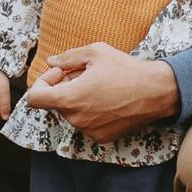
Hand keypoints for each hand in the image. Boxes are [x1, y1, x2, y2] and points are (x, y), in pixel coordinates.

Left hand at [22, 43, 178, 142]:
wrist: (156, 92)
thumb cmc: (126, 69)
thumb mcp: (95, 53)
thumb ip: (68, 57)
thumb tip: (51, 61)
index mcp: (70, 98)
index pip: (34, 98)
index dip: (42, 83)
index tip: (60, 74)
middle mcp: (76, 119)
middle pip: (55, 103)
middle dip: (64, 87)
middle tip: (84, 74)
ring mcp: (89, 131)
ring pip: (72, 113)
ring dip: (77, 99)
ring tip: (99, 86)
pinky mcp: (101, 138)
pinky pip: (86, 123)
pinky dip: (90, 111)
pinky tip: (107, 99)